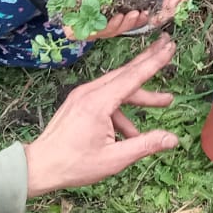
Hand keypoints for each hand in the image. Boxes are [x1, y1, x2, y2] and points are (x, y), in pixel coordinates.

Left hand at [23, 35, 178, 193]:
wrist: (39, 166)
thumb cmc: (75, 164)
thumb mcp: (114, 159)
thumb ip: (146, 145)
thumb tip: (173, 139)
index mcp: (98, 102)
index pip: (133, 76)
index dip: (154, 61)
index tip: (170, 46)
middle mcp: (89, 92)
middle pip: (126, 74)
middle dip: (149, 63)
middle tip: (169, 47)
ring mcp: (82, 96)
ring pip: (117, 88)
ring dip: (139, 95)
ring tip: (164, 101)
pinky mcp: (78, 102)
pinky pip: (106, 99)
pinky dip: (121, 110)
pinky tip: (130, 132)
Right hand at [51, 0, 151, 41]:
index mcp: (72, 25)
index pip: (85, 32)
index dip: (99, 28)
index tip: (111, 19)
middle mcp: (88, 30)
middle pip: (106, 32)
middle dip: (120, 25)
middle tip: (133, 14)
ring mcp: (101, 29)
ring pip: (117, 30)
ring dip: (130, 23)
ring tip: (141, 13)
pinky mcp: (111, 24)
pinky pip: (123, 26)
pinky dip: (135, 22)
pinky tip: (144, 14)